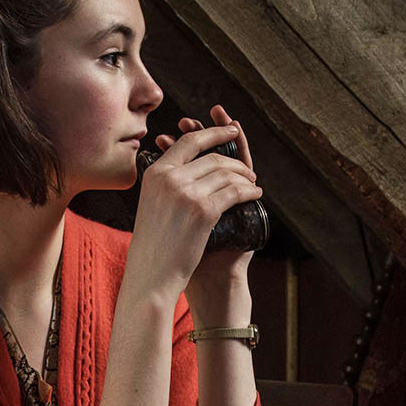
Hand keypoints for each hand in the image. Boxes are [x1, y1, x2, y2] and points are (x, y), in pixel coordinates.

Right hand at [158, 106, 257, 322]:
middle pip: (212, 157)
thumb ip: (167, 183)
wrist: (151, 274)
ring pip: (226, 174)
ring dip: (245, 176)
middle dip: (235, 160)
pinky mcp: (203, 211)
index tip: (231, 131)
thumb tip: (192, 169)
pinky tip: (255, 194)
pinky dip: (249, 191)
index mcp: (155, 172)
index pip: (189, 142)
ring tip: (252, 183)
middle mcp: (169, 178)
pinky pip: (234, 192)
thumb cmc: (153, 245)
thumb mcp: (151, 204)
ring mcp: (186, 193)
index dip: (213, 133)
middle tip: (247, 169)